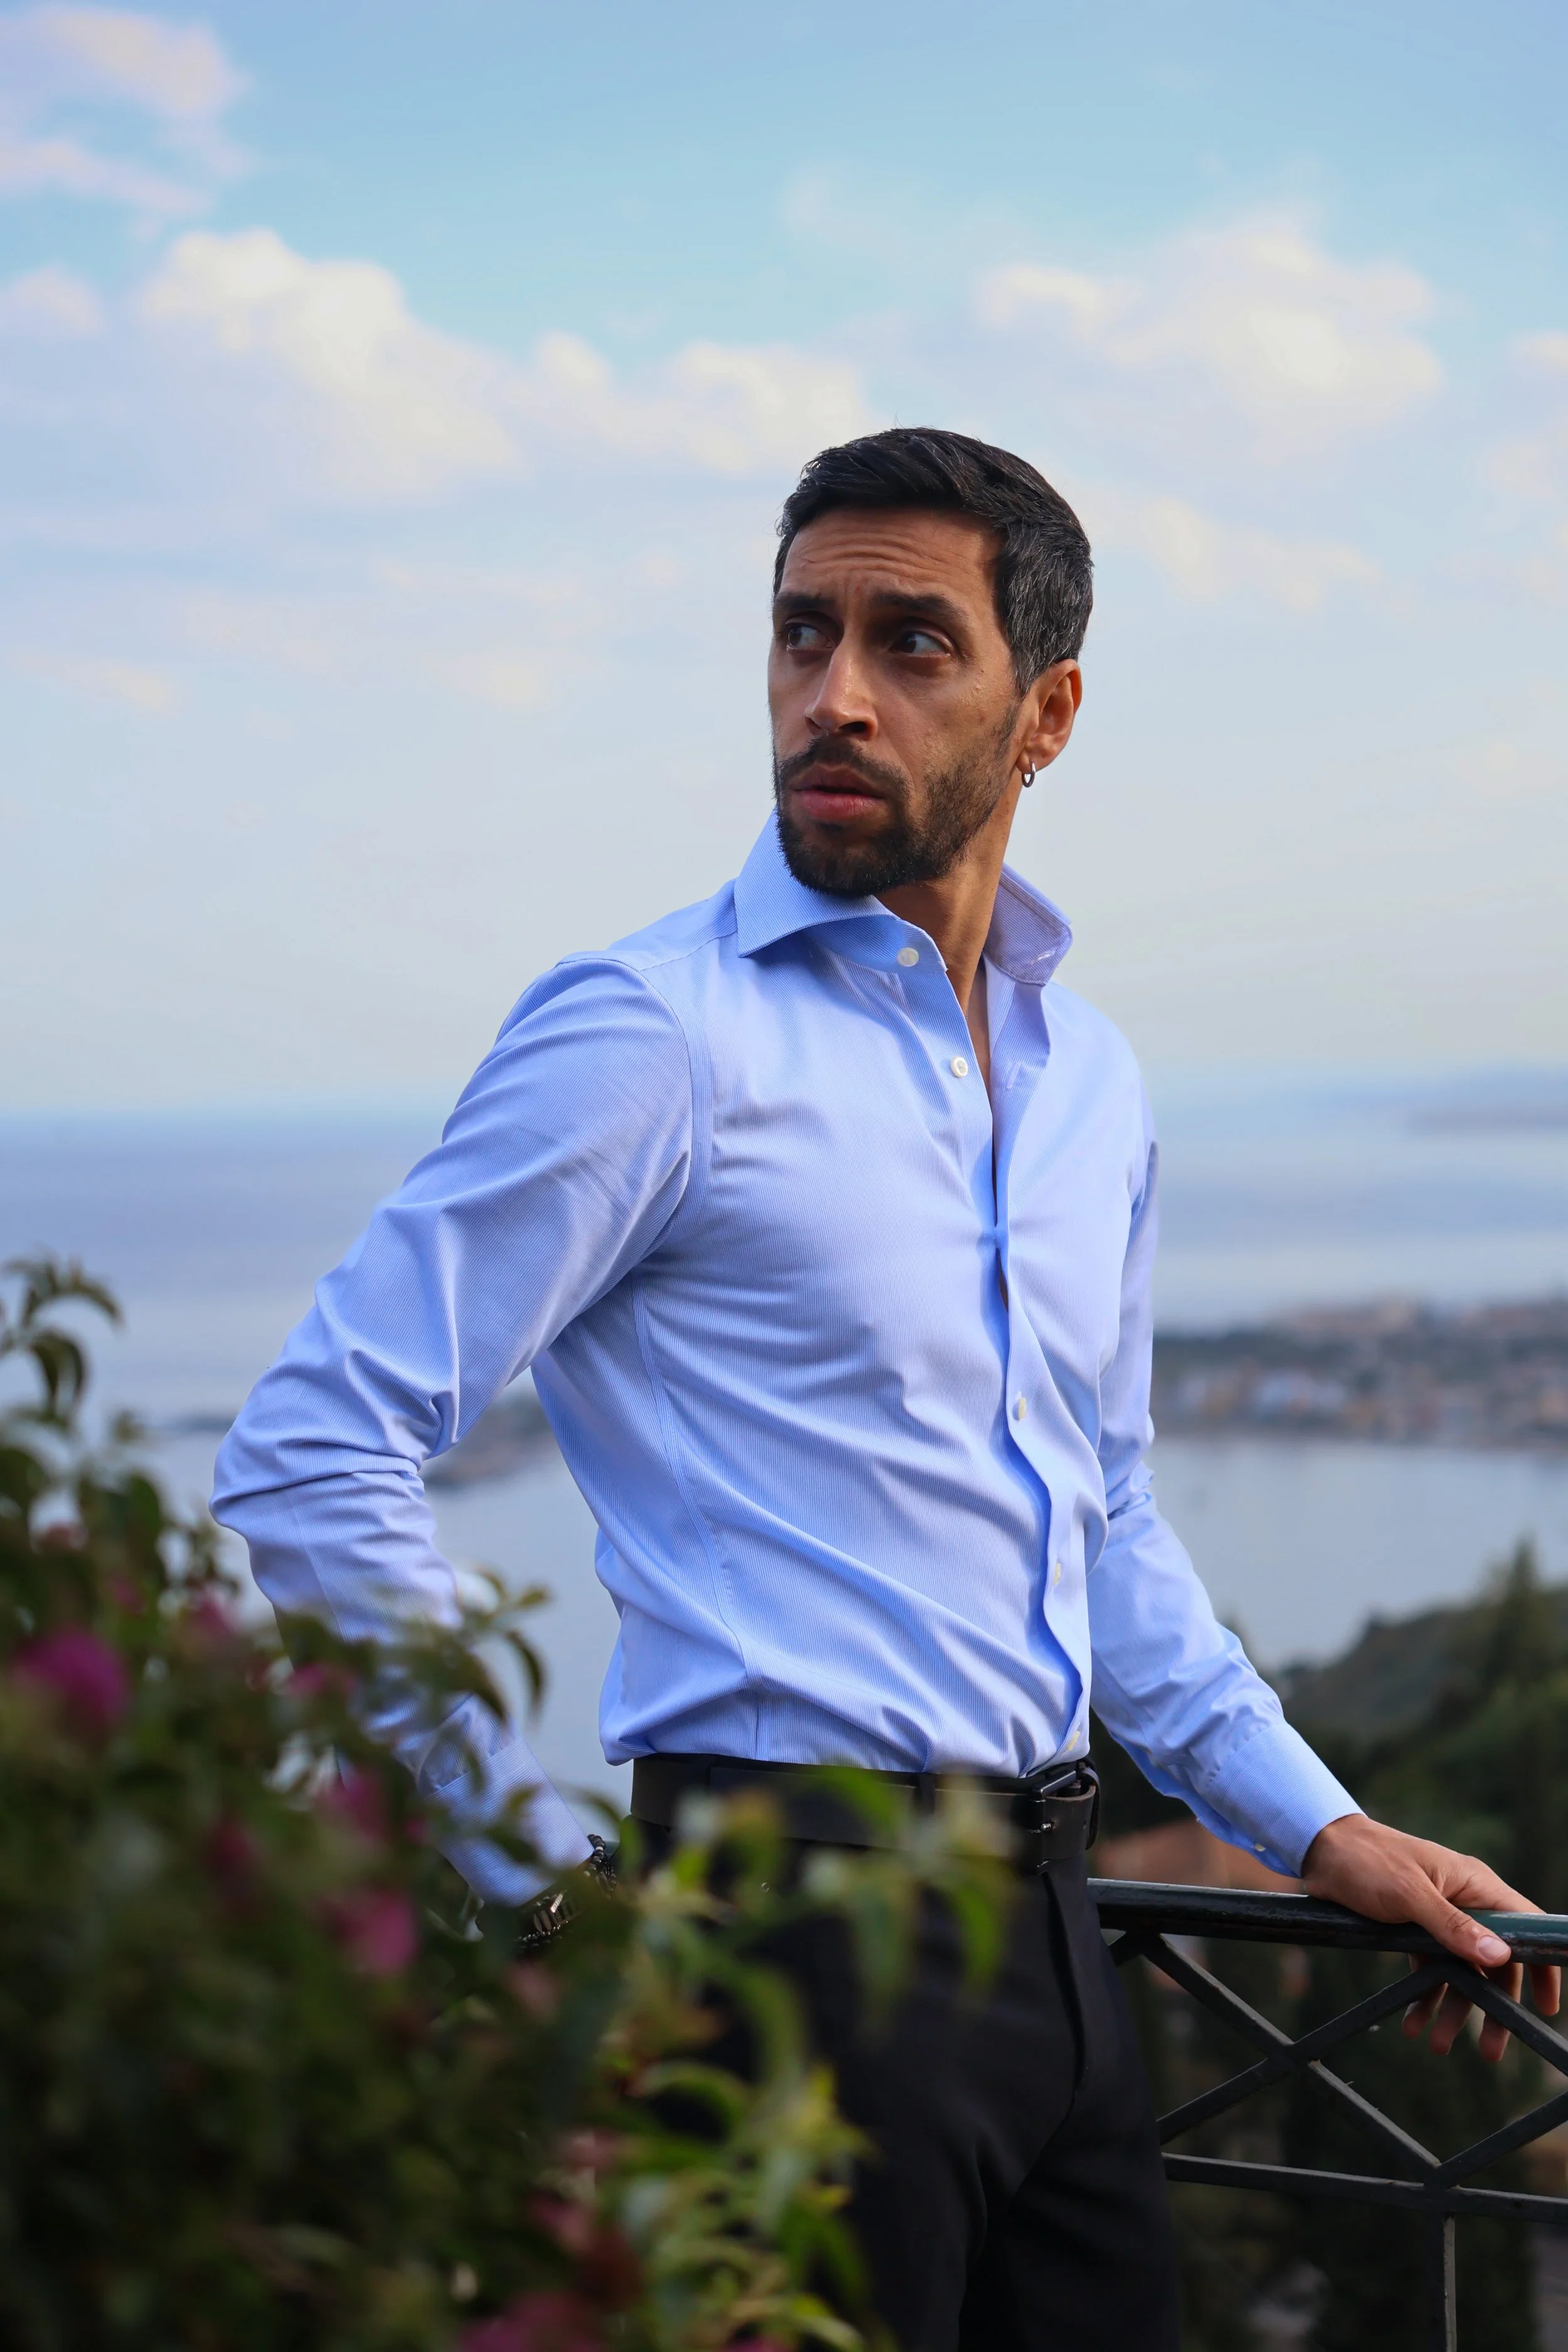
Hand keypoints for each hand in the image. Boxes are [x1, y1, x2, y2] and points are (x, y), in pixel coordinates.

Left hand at [1301, 1812, 1560, 2062]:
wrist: (1321, 1850)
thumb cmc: (1369, 1861)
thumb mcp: (1410, 1893)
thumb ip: (1453, 1925)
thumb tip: (1500, 1956)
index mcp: (1475, 1885)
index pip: (1526, 1927)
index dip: (1541, 1966)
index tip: (1546, 2008)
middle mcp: (1465, 1902)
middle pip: (1494, 1962)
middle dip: (1492, 2006)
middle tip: (1490, 2051)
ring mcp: (1440, 1918)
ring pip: (1461, 1973)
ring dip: (1453, 2010)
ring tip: (1438, 2045)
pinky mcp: (1414, 1930)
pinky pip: (1430, 1970)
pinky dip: (1424, 1997)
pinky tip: (1413, 2023)